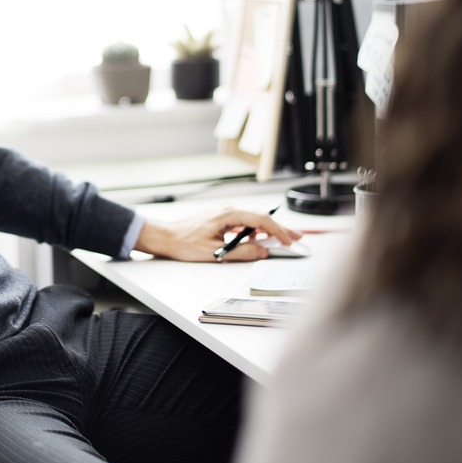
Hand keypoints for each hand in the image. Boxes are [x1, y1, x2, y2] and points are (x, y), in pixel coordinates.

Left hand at [134, 208, 302, 262]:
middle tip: (297, 237)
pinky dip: (255, 230)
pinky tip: (259, 239)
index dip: (278, 231)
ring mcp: (225, 212)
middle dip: (280, 228)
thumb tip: (262, 252)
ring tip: (283, 239)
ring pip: (253, 219)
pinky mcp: (221, 218)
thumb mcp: (214, 252)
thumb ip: (241, 252)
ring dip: (268, 230)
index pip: (260, 220)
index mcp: (228, 214)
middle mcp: (228, 209)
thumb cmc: (183, 242)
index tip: (289, 241)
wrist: (165, 236)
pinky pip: (244, 222)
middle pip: (260, 218)